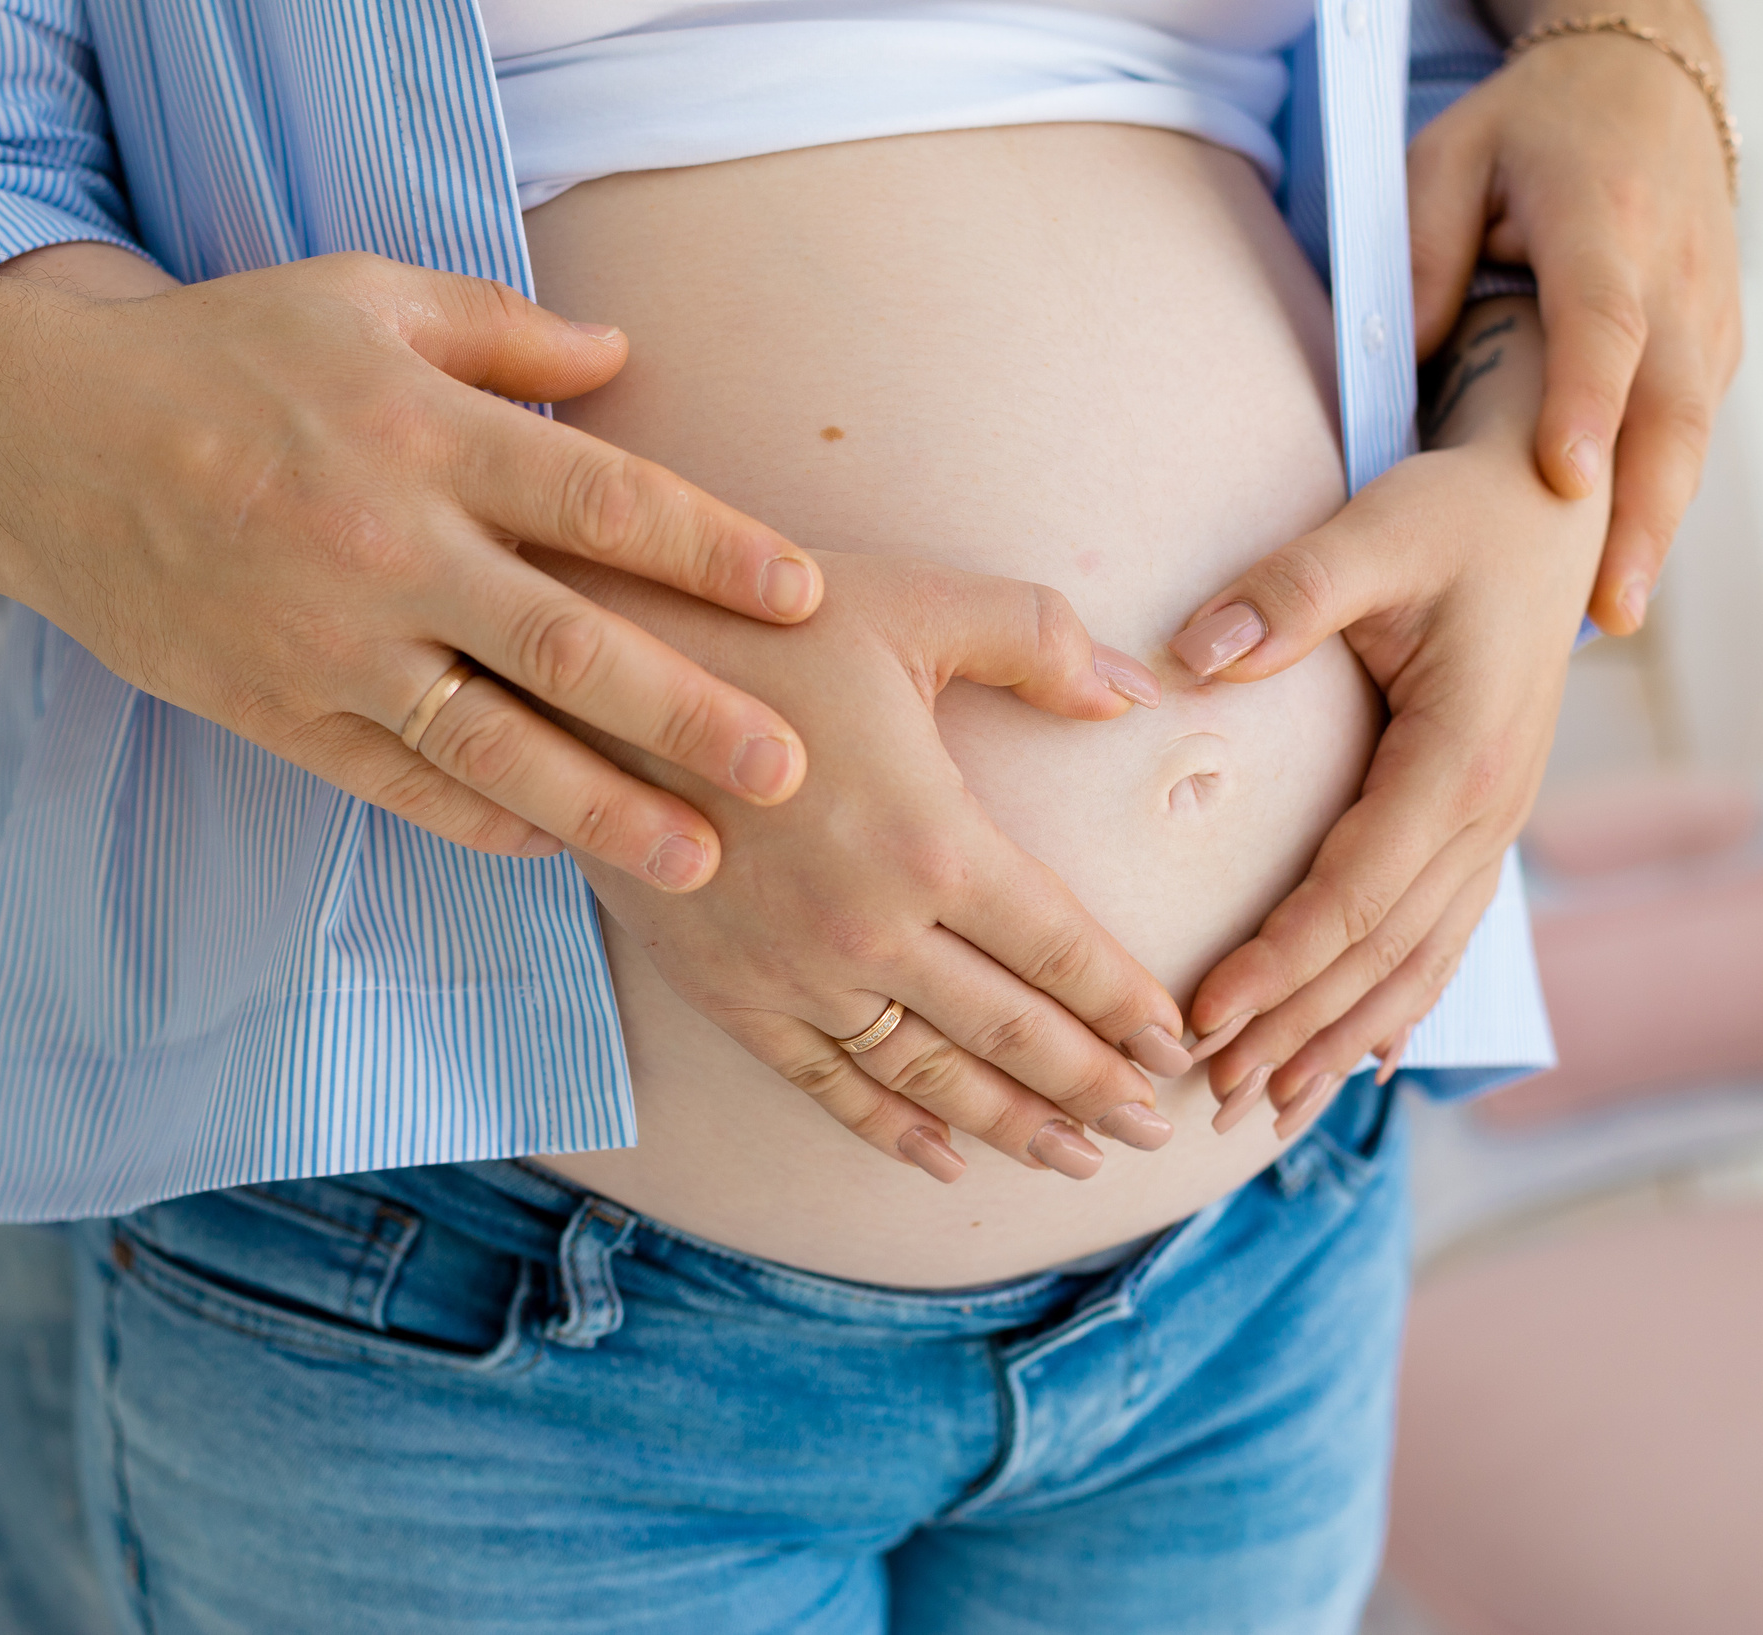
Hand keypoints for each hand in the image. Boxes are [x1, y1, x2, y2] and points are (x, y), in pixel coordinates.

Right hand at [0, 245, 831, 892]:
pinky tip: (559, 847)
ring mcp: (328, 642)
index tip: (805, 595)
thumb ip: (502, 327)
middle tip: (789, 773)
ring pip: (487, 743)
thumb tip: (622, 354)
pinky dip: (480, 820)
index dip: (712, 550)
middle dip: (687, 711)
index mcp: (428, 432)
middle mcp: (390, 545)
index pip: (604, 497)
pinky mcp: (273, 710)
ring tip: (698, 861)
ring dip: (600, 807)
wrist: (35, 435)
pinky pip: (395, 782)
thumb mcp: (363, 297)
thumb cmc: (222, 352)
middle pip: (567, 642)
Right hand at [546, 551, 1190, 1181]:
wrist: (584, 675)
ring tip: (1080, 1159)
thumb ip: (1038, 641)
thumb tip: (1136, 693)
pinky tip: (945, 1159)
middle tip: (1156, 1128)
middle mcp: (870, 928)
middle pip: (1012, 1033)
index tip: (1178, 1043)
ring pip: (928, 1076)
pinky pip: (826, 1083)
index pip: (1061, 949)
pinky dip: (892, 1129)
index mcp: (930, 838)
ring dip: (1012, 1125)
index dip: (1127, 1005)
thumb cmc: (759, 622)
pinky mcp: (728, 993)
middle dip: (1094, 1087)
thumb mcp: (911, 602)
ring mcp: (795, 974)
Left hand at [1169, 301, 1602, 1122]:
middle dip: (1298, 1031)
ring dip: (1344, 1038)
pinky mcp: (1483, 820)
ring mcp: (1495, 823)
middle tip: (1213, 1097)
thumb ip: (1286, 593)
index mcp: (1458, 759)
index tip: (1201, 1018)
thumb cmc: (1459, 512)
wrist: (1556, 500)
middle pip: (1383, 955)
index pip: (1354, 895)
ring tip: (1268, 1105)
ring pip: (1417, 962)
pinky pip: (1441, 935)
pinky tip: (1359, 1060)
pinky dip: (1397, 1004)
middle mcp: (1489, 811)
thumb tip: (1193, 656)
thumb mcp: (1374, 533)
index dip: (1278, 965)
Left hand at [1409, 24, 1741, 635]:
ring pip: (1690, 437)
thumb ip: (1424, 254)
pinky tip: (1619, 574)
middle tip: (1608, 607)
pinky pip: (1689, 436)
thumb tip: (1407, 359)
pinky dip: (1661, 503)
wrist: (1645, 82)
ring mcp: (1707, 317)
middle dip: (1642, 511)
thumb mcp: (1449, 159)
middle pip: (1669, 408)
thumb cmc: (1525, 129)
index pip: (1604, 323)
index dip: (1587, 402)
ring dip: (1657, 527)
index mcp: (1606, 222)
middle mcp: (1676, 276)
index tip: (1565, 478)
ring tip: (1612, 613)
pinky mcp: (1715, 347)